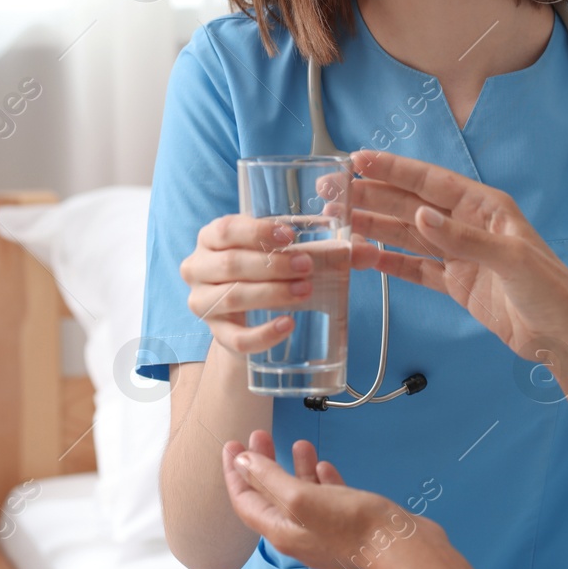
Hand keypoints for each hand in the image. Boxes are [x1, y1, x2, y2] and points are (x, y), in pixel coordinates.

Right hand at [180, 203, 387, 356]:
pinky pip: (236, 339)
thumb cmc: (268, 270)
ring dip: (271, 294)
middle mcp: (199, 267)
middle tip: (307, 266)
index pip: (226, 229)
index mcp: (213, 237)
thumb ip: (329, 250)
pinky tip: (288, 325)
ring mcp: (203, 302)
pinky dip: (263, 334)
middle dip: (272, 264)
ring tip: (304, 291)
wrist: (249, 314)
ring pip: (232, 298)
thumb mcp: (288, 252)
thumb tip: (368, 250)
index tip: (290, 235)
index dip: (256, 231)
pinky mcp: (216, 334)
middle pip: (230, 264)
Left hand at [222, 430, 426, 568]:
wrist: (401, 548)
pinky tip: (324, 466)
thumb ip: (270, 479)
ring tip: (298, 443)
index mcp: (281, 531)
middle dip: (262, 465)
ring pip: (301, 495)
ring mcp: (325, 532)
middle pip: (271, 496)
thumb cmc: (351, 524)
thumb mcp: (302, 497)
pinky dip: (321, 481)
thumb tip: (243, 463)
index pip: (245, 501)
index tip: (231, 444)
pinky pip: (327, 500)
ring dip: (294, 468)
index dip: (235, 473)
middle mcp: (299, 534)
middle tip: (261, 435)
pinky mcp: (349, 526)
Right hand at [347, 149, 567, 359]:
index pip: (430, 182)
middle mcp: (468, 225)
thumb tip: (419, 215)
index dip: (393, 170)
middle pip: (410, 205)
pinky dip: (388, 262)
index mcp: (485, 206)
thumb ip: (462, 238)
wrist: (563, 337)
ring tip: (336, 220)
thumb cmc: (550, 291)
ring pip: (407, 235)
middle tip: (331, 193)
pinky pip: (415, 268)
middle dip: (371, 197)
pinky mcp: (456, 284)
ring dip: (372, 227)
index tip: (357, 161)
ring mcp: (460, 255)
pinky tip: (362, 257)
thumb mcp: (511, 260)